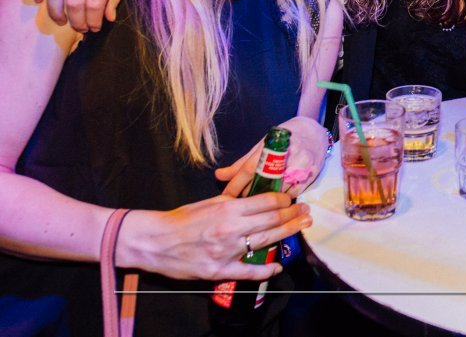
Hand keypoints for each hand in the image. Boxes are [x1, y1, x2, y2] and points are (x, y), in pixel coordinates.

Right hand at [118, 193, 310, 280]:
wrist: (154, 242)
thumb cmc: (180, 220)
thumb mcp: (209, 203)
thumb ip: (232, 202)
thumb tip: (254, 199)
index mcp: (228, 210)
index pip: (266, 202)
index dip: (284, 199)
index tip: (292, 198)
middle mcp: (231, 229)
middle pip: (272, 220)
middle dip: (292, 214)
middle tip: (306, 211)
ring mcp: (227, 251)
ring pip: (266, 241)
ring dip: (288, 232)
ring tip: (303, 226)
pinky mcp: (219, 270)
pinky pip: (248, 272)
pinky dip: (266, 270)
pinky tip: (278, 266)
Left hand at [216, 117, 328, 198]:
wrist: (314, 132)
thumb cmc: (285, 139)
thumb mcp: (263, 145)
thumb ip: (243, 162)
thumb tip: (219, 175)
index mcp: (271, 145)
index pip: (249, 168)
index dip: (236, 184)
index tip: (226, 196)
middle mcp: (287, 154)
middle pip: (264, 182)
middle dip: (250, 195)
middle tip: (239, 204)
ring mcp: (301, 165)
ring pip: (279, 191)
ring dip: (266, 200)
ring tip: (255, 205)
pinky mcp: (311, 173)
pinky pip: (293, 193)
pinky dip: (282, 199)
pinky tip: (275, 202)